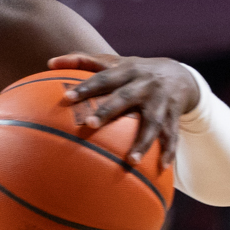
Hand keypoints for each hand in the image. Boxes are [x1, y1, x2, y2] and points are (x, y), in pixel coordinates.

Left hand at [51, 52, 197, 170]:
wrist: (179, 74)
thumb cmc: (135, 72)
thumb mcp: (113, 62)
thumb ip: (82, 61)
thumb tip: (50, 63)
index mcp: (127, 71)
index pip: (103, 78)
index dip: (86, 86)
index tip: (67, 98)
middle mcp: (145, 84)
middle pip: (125, 97)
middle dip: (109, 111)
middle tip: (90, 125)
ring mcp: (161, 101)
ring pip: (152, 122)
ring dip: (143, 141)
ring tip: (131, 161)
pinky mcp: (174, 116)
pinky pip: (172, 135)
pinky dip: (169, 151)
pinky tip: (162, 168)